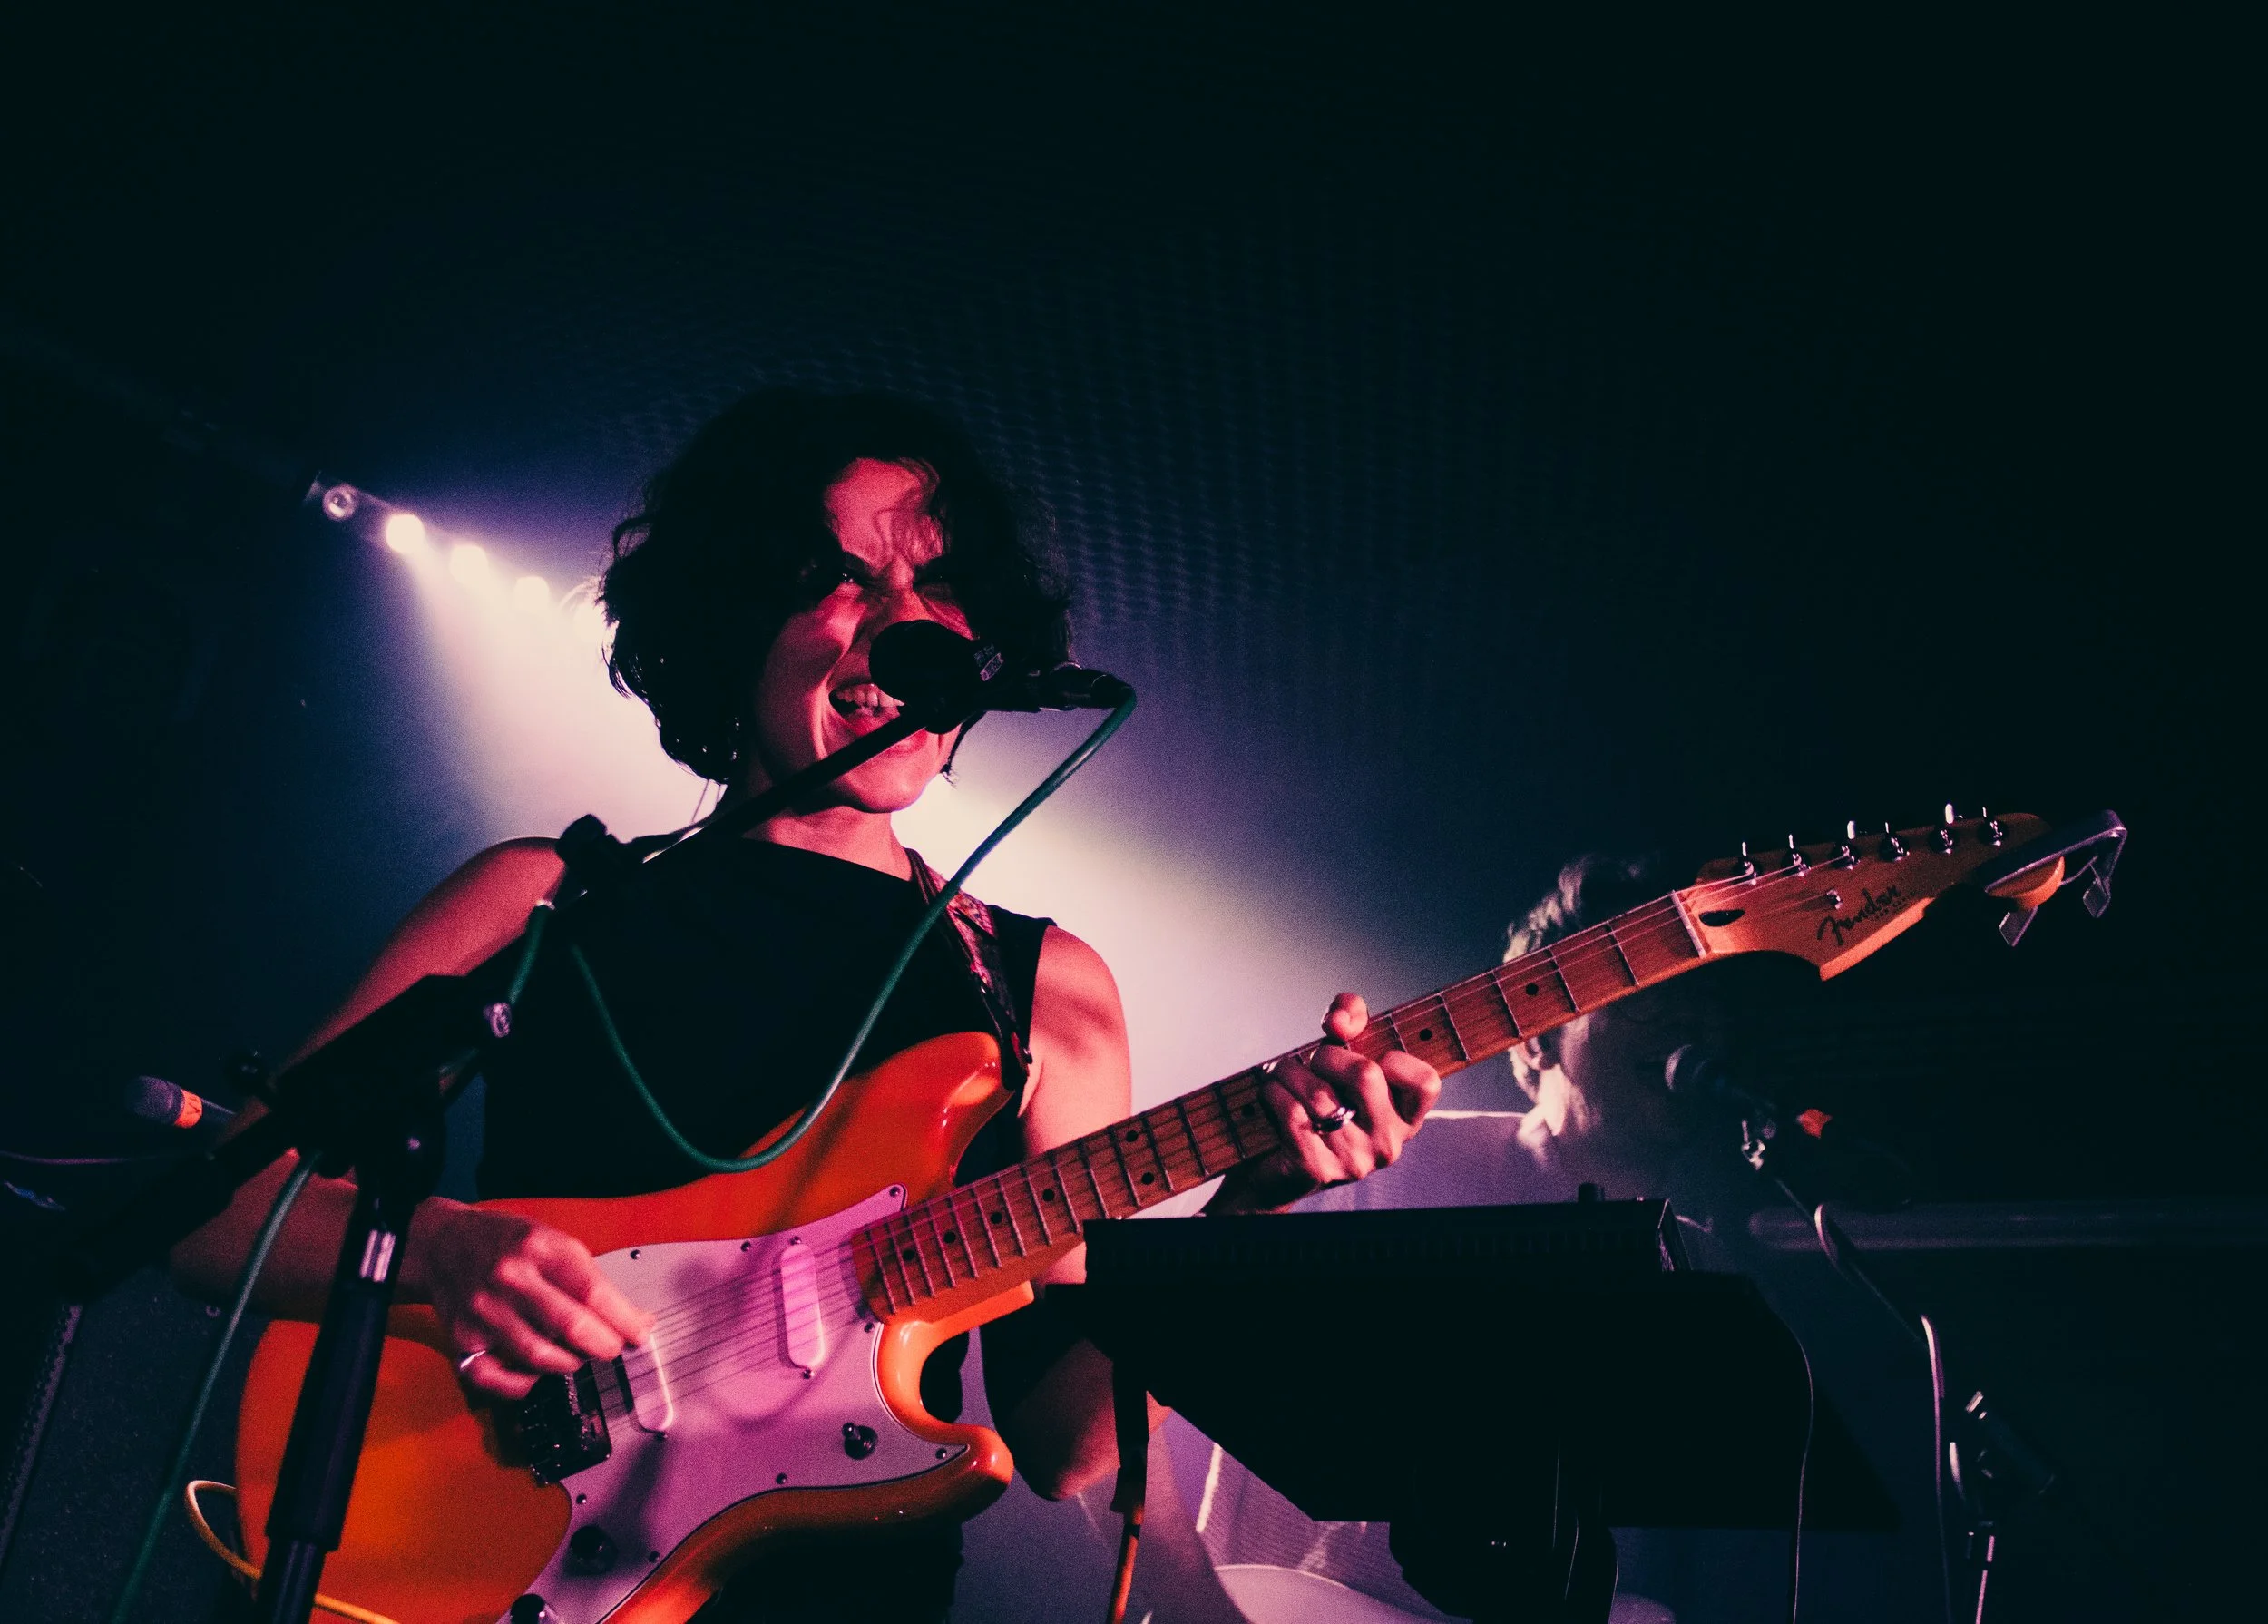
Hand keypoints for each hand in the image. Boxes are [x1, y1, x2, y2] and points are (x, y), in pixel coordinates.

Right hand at [409, 1204, 654, 1399]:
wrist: (442, 1244)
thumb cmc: (505, 1243)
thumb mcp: (551, 1240)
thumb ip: (588, 1278)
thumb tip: (632, 1318)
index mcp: (538, 1248)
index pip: (593, 1291)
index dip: (625, 1319)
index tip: (641, 1333)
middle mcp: (509, 1278)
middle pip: (570, 1326)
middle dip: (604, 1345)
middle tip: (613, 1348)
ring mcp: (483, 1311)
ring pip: (540, 1357)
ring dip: (571, 1364)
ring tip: (579, 1356)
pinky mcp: (463, 1340)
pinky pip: (499, 1379)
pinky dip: (526, 1384)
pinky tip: (539, 1373)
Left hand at [1211, 993, 1442, 1211]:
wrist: (1276, 1168)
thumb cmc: (1317, 1102)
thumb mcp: (1342, 1055)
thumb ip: (1352, 1018)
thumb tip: (1340, 1020)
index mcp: (1404, 1118)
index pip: (1425, 1082)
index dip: (1396, 1058)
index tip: (1369, 1058)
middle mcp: (1387, 1144)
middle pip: (1365, 1074)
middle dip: (1327, 1055)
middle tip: (1313, 1062)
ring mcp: (1354, 1161)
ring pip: (1319, 1092)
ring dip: (1289, 1071)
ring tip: (1283, 1074)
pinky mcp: (1317, 1169)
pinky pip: (1291, 1111)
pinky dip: (1273, 1092)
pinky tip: (1272, 1094)